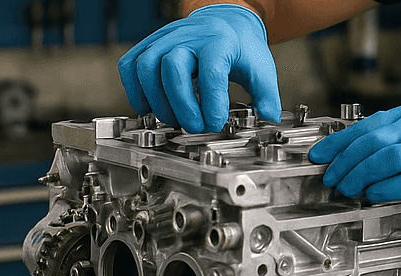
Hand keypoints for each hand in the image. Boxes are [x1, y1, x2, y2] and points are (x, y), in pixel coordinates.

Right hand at [118, 4, 280, 132]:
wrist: (225, 23)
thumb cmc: (241, 49)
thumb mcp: (261, 69)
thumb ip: (267, 96)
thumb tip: (270, 119)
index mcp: (219, 41)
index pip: (210, 72)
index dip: (210, 103)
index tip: (214, 124)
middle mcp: (188, 35)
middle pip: (171, 68)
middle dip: (181, 105)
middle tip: (194, 127)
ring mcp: (165, 38)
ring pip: (146, 66)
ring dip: (156, 101)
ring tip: (173, 119)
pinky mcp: (150, 44)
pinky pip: (130, 64)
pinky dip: (134, 90)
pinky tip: (149, 108)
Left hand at [307, 97, 400, 211]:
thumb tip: (379, 157)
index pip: (371, 124)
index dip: (341, 140)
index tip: (322, 153)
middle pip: (372, 139)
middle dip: (344, 160)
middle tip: (328, 176)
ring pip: (385, 157)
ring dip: (359, 174)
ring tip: (345, 188)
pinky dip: (385, 188)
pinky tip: (371, 195)